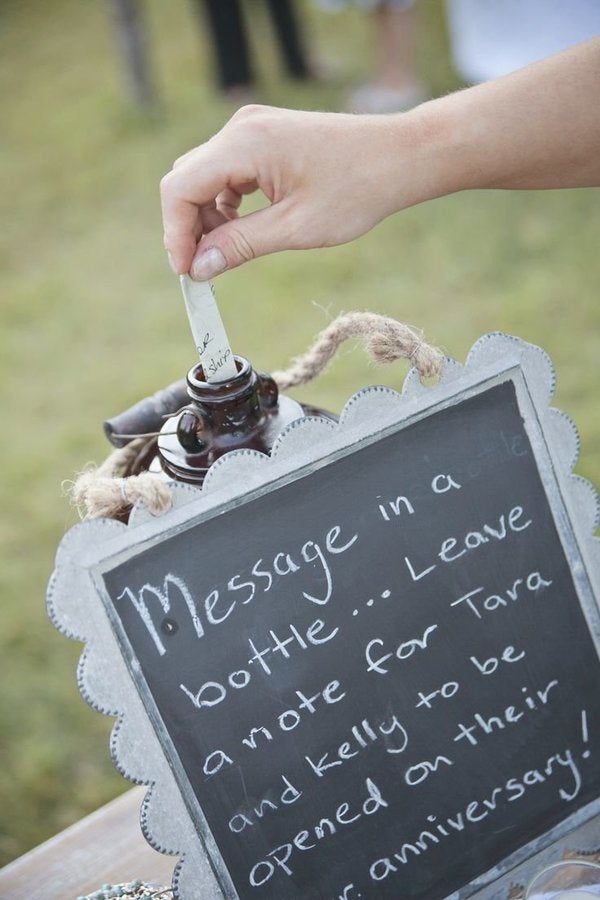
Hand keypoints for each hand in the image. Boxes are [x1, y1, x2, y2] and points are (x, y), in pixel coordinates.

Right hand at [160, 105, 420, 278]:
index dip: (176, 234)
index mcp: (245, 143)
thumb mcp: (295, 227)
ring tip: (228, 252)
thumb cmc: (357, 188)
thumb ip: (241, 245)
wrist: (399, 156)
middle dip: (188, 228)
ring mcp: (252, 129)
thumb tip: (199, 268)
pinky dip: (225, 204)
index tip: (187, 272)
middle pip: (187, 180)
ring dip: (207, 218)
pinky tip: (243, 229)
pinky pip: (226, 171)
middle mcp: (241, 128)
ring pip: (204, 177)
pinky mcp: (264, 138)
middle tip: (204, 270)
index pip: (180, 188)